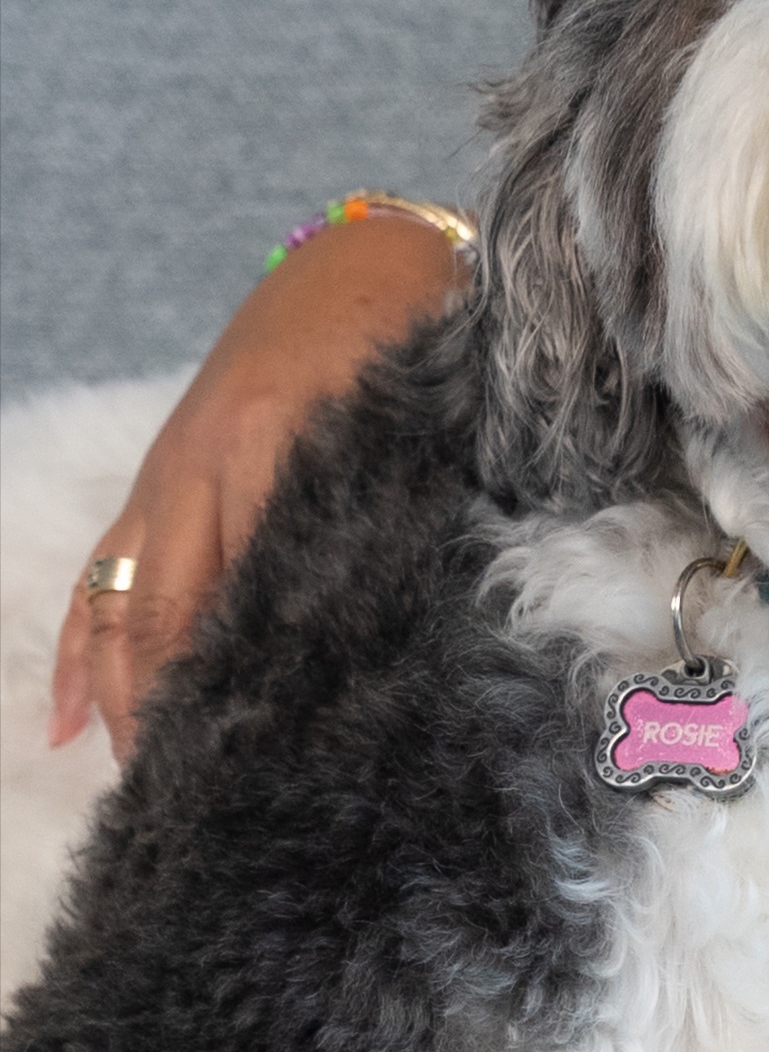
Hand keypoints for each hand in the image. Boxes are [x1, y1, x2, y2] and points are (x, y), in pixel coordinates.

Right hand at [48, 213, 466, 756]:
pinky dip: (81, 648)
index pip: (256, 587)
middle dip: (174, 707)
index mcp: (282, 445)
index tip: (268, 750)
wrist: (362, 258)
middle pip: (174, 610)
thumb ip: (404, 506)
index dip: (252, 672)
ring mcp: (171, 471)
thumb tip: (422, 615)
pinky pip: (102, 572)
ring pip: (125, 601)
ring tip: (138, 777)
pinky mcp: (158, 475)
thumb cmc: (413, 341)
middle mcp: (207, 463)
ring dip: (122, 694)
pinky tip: (63, 723)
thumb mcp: (419, 420)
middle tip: (196, 793)